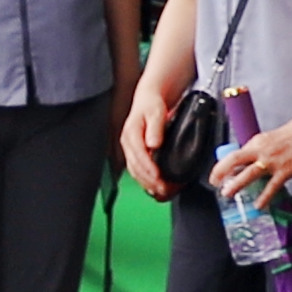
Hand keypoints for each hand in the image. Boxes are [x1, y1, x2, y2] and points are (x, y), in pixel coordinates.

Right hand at [118, 72, 174, 197]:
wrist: (147, 100)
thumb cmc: (152, 105)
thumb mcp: (156, 112)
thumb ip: (155, 128)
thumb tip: (153, 144)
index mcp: (131, 133)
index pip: (138, 156)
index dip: (148, 169)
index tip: (158, 178)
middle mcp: (127, 143)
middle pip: (135, 167)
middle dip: (149, 181)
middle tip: (163, 190)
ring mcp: (129, 149)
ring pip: (135, 171)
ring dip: (147, 183)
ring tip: (162, 192)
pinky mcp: (134, 153)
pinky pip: (137, 170)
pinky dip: (146, 180)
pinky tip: (155, 187)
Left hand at [214, 111, 291, 202]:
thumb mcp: (269, 141)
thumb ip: (257, 152)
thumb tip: (244, 165)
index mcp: (257, 142)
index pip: (235, 154)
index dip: (222, 166)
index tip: (216, 176)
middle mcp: (262, 150)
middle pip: (235, 159)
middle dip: (221, 171)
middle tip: (214, 183)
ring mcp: (273, 161)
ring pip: (250, 172)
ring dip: (236, 183)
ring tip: (227, 193)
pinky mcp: (286, 170)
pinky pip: (272, 186)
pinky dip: (264, 197)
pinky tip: (259, 204)